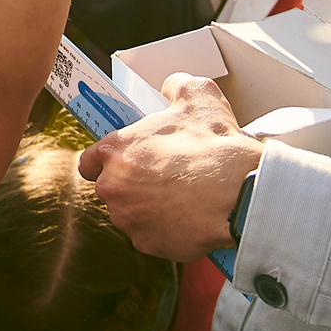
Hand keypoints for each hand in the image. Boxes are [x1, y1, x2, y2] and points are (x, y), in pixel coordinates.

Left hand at [77, 73, 263, 260]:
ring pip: (131, 213)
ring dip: (148, 207)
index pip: (90, 160)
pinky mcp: (148, 244)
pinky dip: (165, 229)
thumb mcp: (197, 96)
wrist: (241, 193)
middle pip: (112, 187)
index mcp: (116, 151)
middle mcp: (113, 188)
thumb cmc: (215, 148)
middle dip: (133, 183)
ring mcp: (129, 220)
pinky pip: (151, 235)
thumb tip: (172, 86)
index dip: (107, 160)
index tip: (123, 160)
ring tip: (180, 195)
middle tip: (163, 175)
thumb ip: (176, 86)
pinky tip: (187, 215)